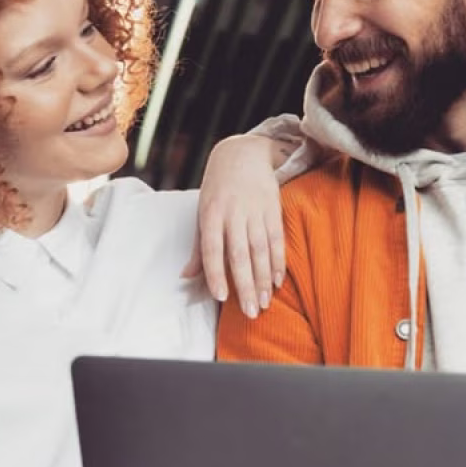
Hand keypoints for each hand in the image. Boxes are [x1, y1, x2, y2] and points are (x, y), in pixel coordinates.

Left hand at [183, 134, 285, 317]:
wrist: (242, 153)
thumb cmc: (217, 188)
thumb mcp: (202, 212)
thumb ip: (199, 247)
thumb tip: (186, 277)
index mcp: (211, 214)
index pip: (212, 249)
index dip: (216, 274)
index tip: (222, 298)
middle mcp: (233, 213)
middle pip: (240, 255)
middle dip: (246, 285)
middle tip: (251, 312)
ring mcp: (255, 211)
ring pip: (261, 250)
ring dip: (264, 279)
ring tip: (265, 302)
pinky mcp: (273, 209)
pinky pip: (277, 239)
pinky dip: (278, 262)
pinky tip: (278, 281)